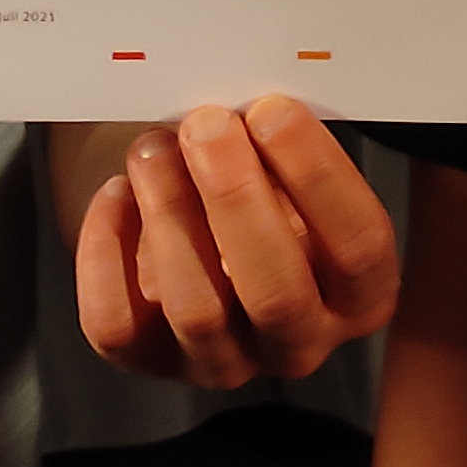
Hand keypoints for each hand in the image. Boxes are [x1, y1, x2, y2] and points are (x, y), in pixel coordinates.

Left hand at [67, 97, 400, 386]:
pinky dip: (107, 254)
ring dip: (171, 213)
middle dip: (236, 197)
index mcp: (358, 295)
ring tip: (153, 148)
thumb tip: (248, 105)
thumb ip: (288, 152)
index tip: (273, 110)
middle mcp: (298, 342)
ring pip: (197, 311)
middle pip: (277, 292)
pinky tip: (117, 193)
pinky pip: (118, 325)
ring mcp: (223, 361)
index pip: (358, 247)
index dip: (317, 175)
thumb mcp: (295, 175)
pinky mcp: (150, 360)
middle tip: (206, 125)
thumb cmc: (262, 191)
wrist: (201, 232)